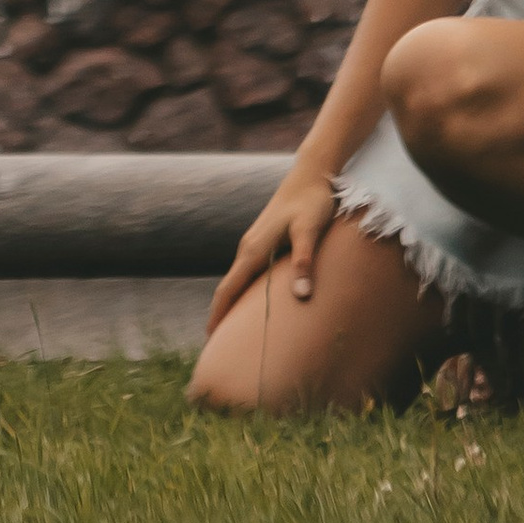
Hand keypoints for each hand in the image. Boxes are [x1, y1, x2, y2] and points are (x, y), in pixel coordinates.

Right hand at [204, 169, 339, 334]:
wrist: (312, 174)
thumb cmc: (312, 201)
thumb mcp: (309, 231)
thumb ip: (303, 261)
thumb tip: (300, 296)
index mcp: (253, 249)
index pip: (228, 289)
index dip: (218, 316)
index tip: (210, 343)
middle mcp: (249, 248)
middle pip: (229, 289)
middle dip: (221, 317)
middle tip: (219, 348)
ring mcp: (256, 244)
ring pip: (238, 281)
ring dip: (233, 305)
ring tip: (234, 334)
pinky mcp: (265, 242)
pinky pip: (249, 274)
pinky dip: (245, 292)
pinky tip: (256, 304)